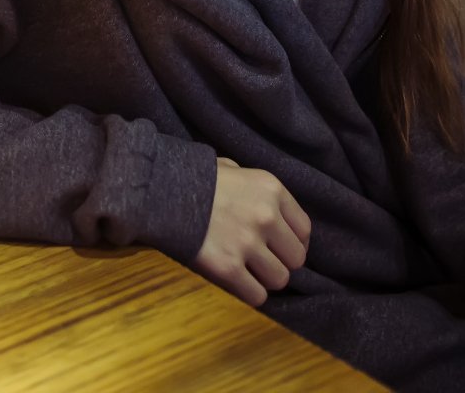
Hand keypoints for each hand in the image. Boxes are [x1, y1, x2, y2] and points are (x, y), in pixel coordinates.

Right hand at [193, 157, 310, 306]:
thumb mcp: (232, 169)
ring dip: (265, 280)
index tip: (282, 248)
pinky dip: (250, 293)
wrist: (160, 192)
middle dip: (281, 262)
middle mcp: (266, 217)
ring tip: (249, 272)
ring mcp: (248, 243)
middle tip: (263, 262)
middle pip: (296, 258)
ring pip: (279, 279)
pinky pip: (257, 295)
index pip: (304, 230)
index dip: (295, 243)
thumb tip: (267, 205)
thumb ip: (254, 187)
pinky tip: (238, 283)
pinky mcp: (228, 267)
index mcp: (272, 190)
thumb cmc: (196, 179)